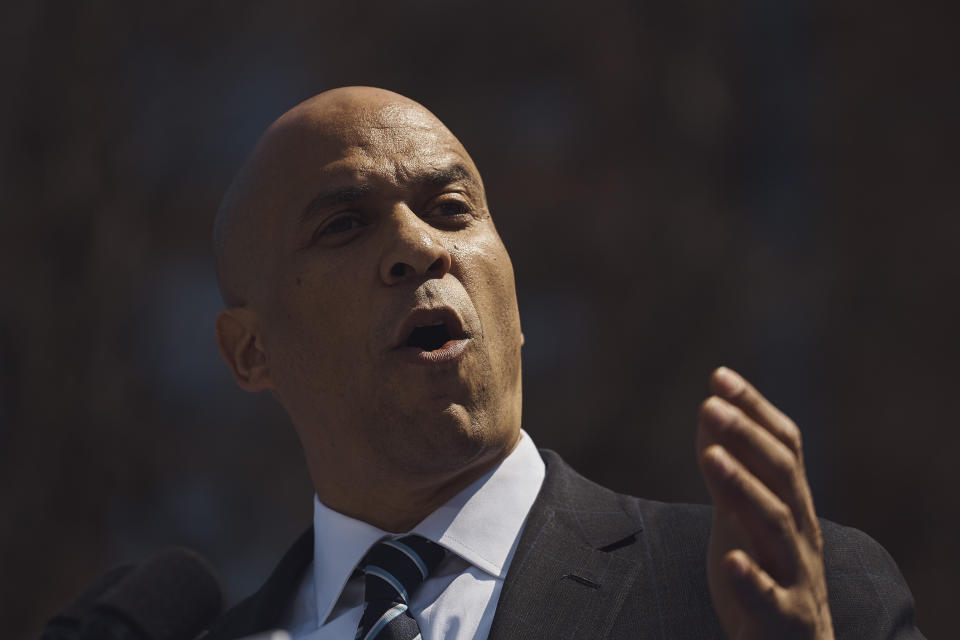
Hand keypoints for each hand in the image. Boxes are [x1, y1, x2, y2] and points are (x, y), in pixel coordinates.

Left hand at [696, 367, 833, 639]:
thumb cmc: (767, 570)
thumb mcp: (743, 515)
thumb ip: (729, 469)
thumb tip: (709, 410)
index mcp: (792, 503)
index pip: (783, 446)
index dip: (755, 410)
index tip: (720, 376)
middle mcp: (800, 532)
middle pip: (781, 477)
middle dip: (747, 438)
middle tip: (711, 405)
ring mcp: (795, 576)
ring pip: (776, 527)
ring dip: (744, 488)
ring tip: (712, 456)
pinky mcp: (782, 618)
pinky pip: (771, 599)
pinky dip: (753, 578)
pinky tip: (732, 560)